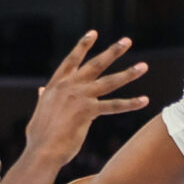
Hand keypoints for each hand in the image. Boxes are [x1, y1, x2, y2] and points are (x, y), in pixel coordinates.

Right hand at [24, 32, 148, 172]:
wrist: (41, 150)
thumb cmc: (39, 136)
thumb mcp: (40, 111)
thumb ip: (44, 98)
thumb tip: (41, 90)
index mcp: (56, 85)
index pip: (71, 60)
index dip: (83, 46)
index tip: (93, 33)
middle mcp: (69, 86)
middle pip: (95, 64)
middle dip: (113, 51)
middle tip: (127, 41)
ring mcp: (80, 97)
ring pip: (109, 81)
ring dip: (128, 73)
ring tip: (143, 66)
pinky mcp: (88, 111)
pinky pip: (114, 106)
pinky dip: (130, 103)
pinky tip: (144, 100)